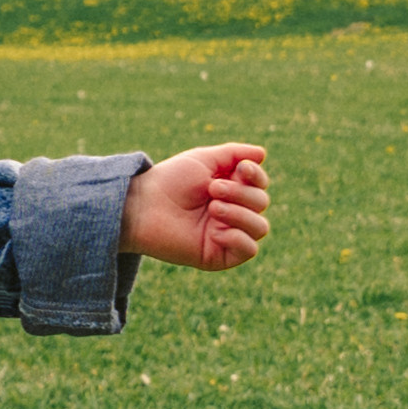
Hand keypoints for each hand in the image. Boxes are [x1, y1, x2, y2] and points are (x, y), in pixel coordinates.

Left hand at [119, 143, 268, 272]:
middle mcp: (232, 212)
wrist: (144, 206)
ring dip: (240, 214)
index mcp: (230, 189)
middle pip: (261, 203)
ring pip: (260, 227)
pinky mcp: (220, 255)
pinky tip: (214, 231)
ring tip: (213, 207)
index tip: (242, 168)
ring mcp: (227, 234)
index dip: (257, 176)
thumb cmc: (170, 181)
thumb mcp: (203, 159)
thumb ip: (234, 154)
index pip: (260, 184)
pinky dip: (237, 237)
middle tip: (211, 189)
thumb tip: (263, 153)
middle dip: (240, 193)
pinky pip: (249, 249)